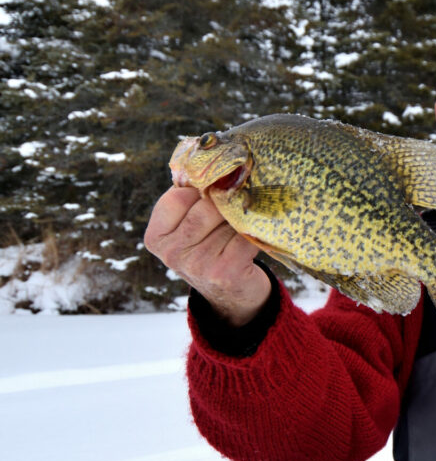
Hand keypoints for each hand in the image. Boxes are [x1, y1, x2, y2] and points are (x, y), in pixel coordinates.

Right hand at [144, 187, 271, 326]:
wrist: (231, 296)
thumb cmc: (210, 250)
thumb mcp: (188, 228)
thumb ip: (190, 201)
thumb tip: (212, 164)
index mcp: (156, 238)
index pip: (178, 197)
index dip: (199, 193)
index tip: (209, 199)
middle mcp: (172, 253)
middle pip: (206, 207)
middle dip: (225, 206)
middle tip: (233, 213)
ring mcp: (198, 264)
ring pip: (228, 220)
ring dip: (241, 220)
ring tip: (240, 229)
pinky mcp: (225, 272)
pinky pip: (246, 236)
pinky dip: (255, 234)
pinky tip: (252, 240)